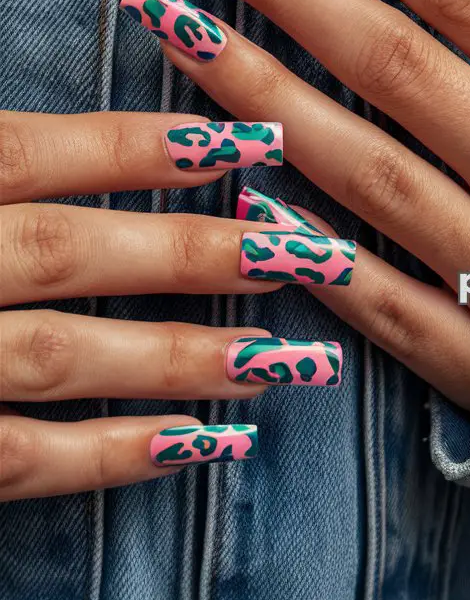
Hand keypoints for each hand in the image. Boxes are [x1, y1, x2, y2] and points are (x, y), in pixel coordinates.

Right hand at [0, 109, 352, 499]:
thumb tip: (57, 141)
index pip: (31, 153)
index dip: (140, 145)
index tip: (256, 141)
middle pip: (68, 251)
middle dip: (196, 252)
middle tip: (311, 254)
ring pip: (60, 354)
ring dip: (178, 355)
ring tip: (285, 359)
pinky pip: (22, 458)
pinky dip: (111, 454)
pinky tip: (198, 444)